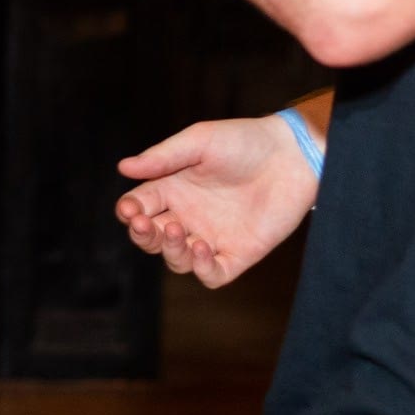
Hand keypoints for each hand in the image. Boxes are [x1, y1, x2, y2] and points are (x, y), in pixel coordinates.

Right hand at [114, 106, 321, 288]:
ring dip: (169, 250)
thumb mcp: (199, 142)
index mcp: (173, 189)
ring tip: (174, 231)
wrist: (292, 155)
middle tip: (143, 223)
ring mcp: (212, 237)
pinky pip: (211, 273)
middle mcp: (188, 216)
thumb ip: (163, 157)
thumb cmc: (244, 141)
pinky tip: (202, 248)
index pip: (139, 206)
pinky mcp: (238, 254)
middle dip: (141, 235)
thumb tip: (123, 167)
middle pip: (151, 238)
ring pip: (177, 259)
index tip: (130, 210)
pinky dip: (201, 268)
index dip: (129, 211)